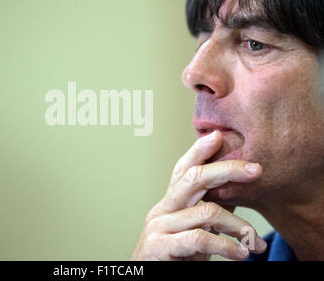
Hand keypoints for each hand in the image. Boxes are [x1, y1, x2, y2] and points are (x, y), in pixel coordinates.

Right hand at [131, 130, 266, 260]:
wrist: (145, 277)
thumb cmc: (173, 256)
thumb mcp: (192, 229)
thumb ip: (207, 211)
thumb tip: (235, 191)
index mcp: (170, 203)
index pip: (183, 169)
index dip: (199, 150)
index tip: (219, 135)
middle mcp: (162, 209)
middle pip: (193, 178)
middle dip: (227, 169)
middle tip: (256, 169)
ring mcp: (159, 227)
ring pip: (207, 212)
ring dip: (238, 226)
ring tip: (254, 241)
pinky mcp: (160, 246)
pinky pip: (199, 239)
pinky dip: (226, 246)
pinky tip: (240, 254)